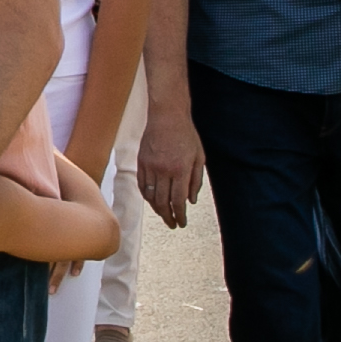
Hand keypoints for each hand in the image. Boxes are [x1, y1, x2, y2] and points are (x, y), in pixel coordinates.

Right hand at [137, 107, 206, 228]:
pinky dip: (146, 196)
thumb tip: (191, 201)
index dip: (180, 215)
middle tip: (172, 224)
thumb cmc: (186, 135)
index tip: (182, 223)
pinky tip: (152, 200)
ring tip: (163, 215)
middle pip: (162, 202)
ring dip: (157, 209)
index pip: (178, 201)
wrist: (167, 116)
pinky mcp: (141, 162)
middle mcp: (163, 171)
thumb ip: (196, 181)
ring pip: (151, 195)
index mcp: (180, 170)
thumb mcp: (199, 157)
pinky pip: (142, 185)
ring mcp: (150, 167)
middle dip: (168, 216)